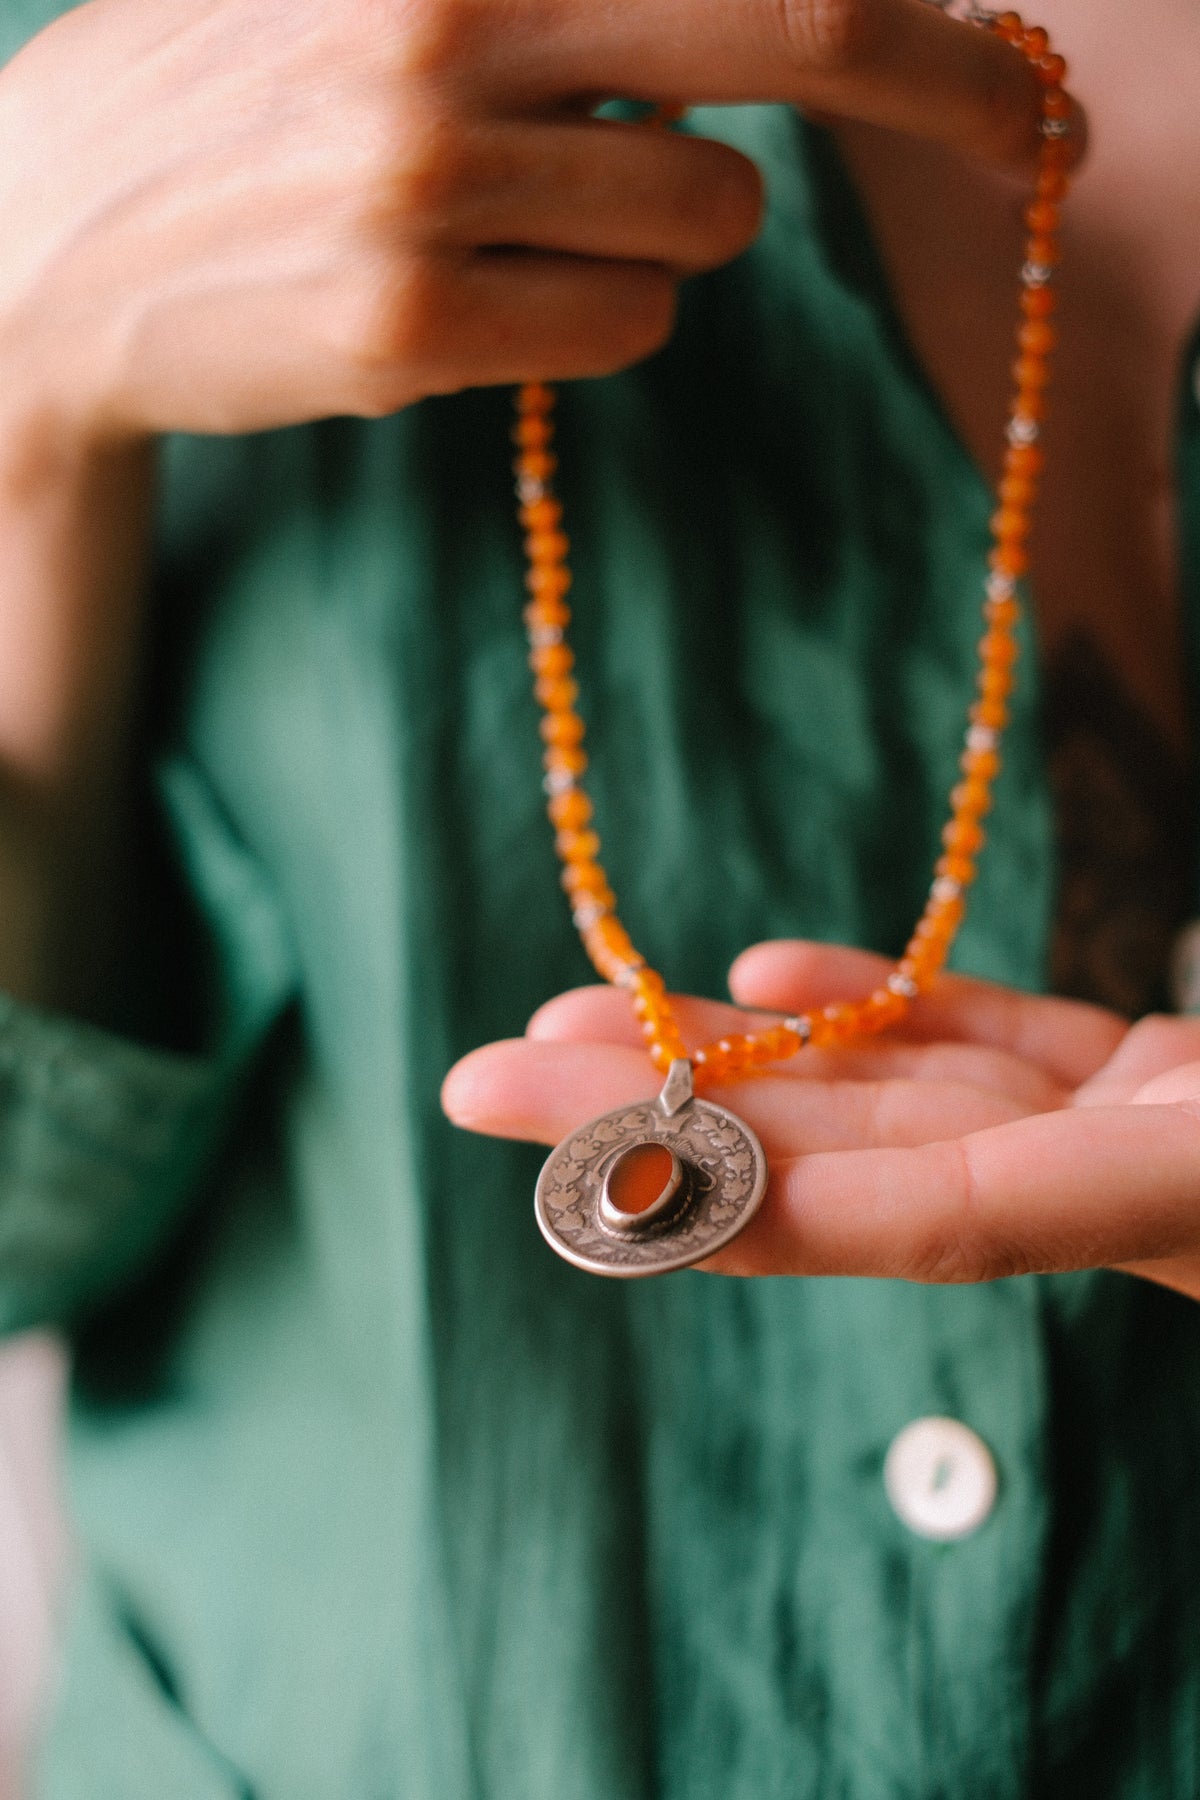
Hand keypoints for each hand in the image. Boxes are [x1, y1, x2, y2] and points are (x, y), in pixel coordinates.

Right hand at [0, 0, 1075, 445]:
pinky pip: (625, 331)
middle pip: (787, 28)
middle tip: (1020, 131)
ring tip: (532, 219)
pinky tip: (477, 300)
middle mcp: (446, 18)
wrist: (49, 241)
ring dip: (660, 229)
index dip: (923, 7)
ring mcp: (424, 179)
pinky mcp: (407, 326)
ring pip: (707, 220)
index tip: (1023, 67)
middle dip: (941, 81)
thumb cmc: (246, 96)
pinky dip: (590, 321)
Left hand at [442, 940, 1199, 1300]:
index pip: (916, 1214)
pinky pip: (983, 1042)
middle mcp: (1098, 1186)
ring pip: (884, 1089)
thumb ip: (1147, 1173)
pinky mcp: (1141, 1073)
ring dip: (735, 1053)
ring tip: (578, 1015)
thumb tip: (933, 1186)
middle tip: (488, 1077)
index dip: (744, 1195)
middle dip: (661, 1111)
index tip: (574, 1169)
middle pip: (847, 1151)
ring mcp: (1114, 1126)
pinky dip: (877, 1006)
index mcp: (1152, 1211)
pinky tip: (766, 972)